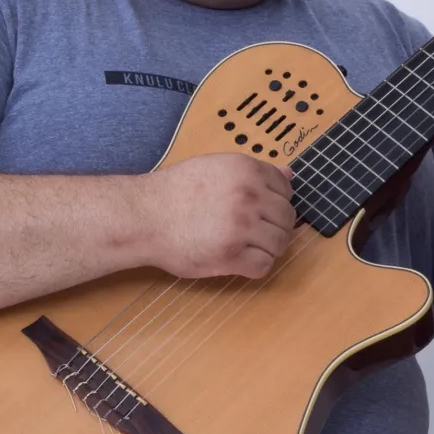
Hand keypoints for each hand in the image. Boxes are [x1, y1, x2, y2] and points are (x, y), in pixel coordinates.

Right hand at [139, 153, 296, 278]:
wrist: (144, 216)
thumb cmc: (175, 192)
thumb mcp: (215, 167)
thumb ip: (253, 172)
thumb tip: (290, 174)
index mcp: (247, 170)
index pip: (286, 189)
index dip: (276, 202)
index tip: (261, 209)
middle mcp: (248, 196)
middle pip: (286, 218)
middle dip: (275, 226)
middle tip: (253, 232)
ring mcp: (241, 226)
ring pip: (280, 243)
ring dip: (267, 247)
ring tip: (245, 246)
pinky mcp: (231, 254)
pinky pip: (264, 265)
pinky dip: (255, 266)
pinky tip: (238, 259)